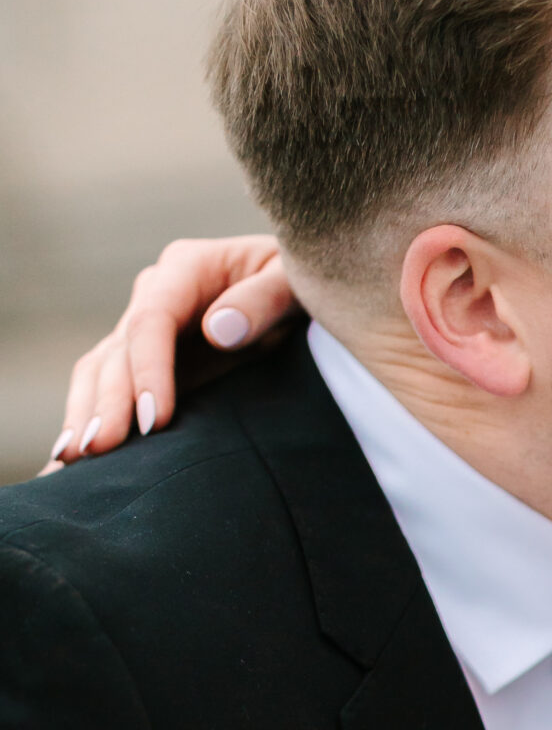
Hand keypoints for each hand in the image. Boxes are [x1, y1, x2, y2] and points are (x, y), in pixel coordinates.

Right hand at [47, 236, 297, 468]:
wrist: (301, 291)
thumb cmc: (304, 284)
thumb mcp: (295, 282)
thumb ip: (264, 300)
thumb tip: (217, 330)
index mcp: (187, 269)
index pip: (152, 320)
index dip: (148, 371)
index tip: (155, 421)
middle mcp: (155, 296)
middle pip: (118, 352)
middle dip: (106, 404)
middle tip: (94, 452)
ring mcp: (147, 330)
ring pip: (100, 371)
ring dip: (85, 415)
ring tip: (70, 459)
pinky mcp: (148, 362)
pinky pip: (109, 388)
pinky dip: (90, 420)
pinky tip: (70, 460)